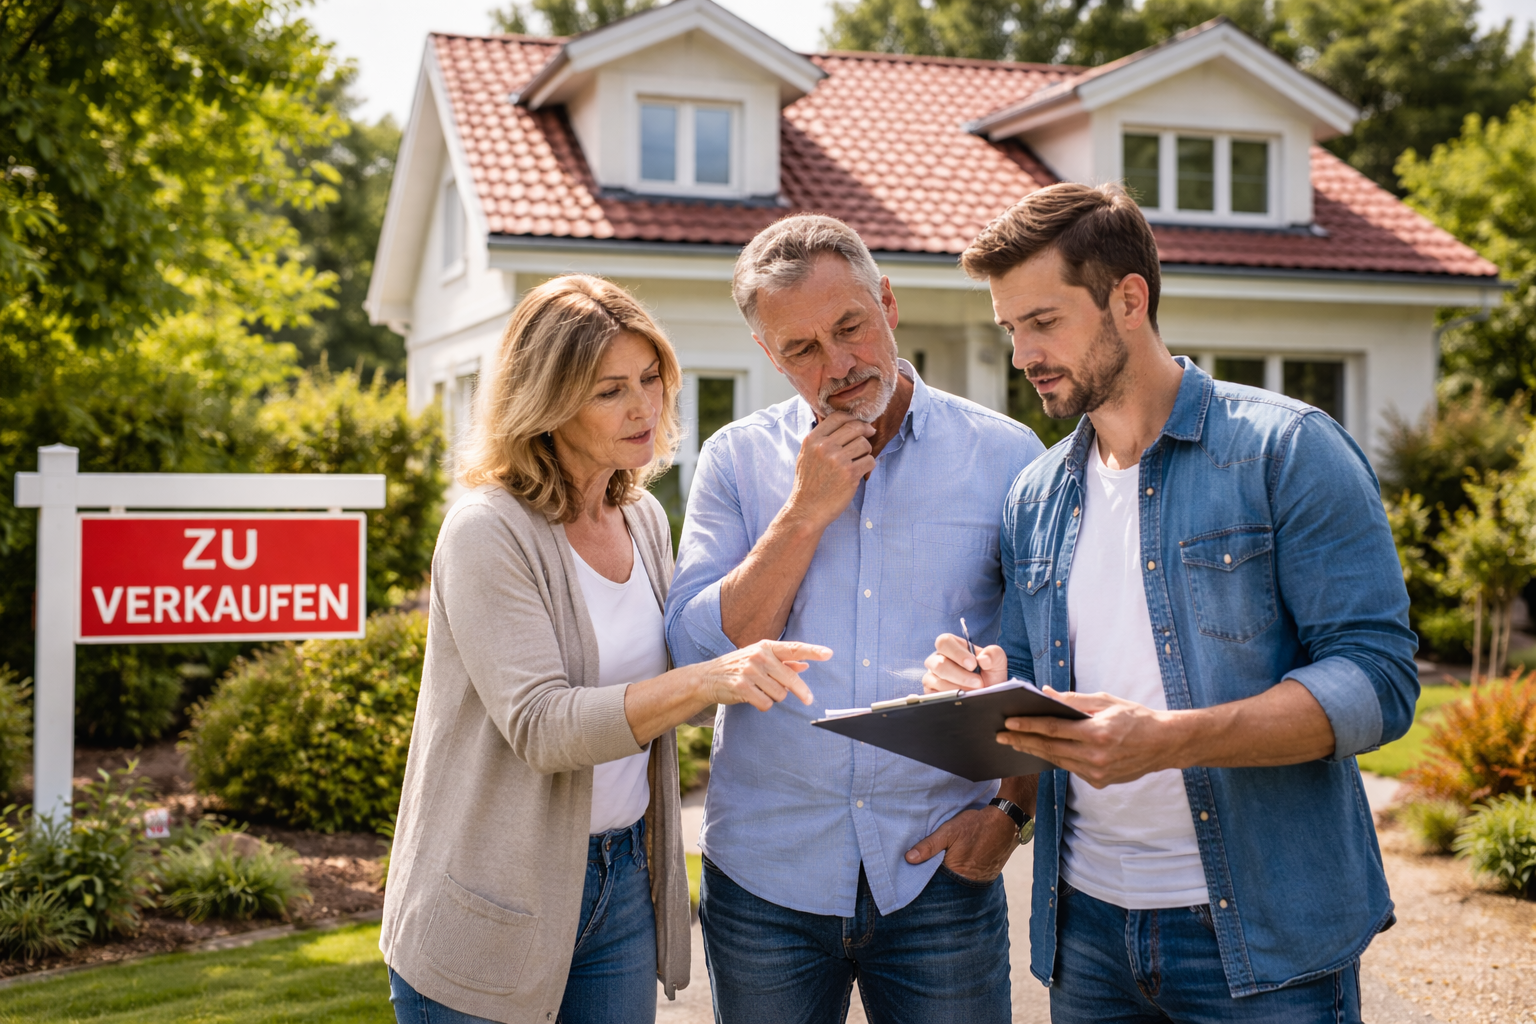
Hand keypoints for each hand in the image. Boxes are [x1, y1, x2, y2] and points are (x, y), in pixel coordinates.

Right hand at [694, 640, 831, 711]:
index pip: (794, 648)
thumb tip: (805, 665)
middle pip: (790, 678)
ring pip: (779, 694)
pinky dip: (763, 705)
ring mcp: (750, 671)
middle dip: (800, 691)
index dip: (812, 651)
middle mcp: (759, 656)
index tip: (829, 654)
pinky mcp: (742, 687)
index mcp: (766, 646)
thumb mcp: (759, 659)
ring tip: (760, 691)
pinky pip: (765, 703)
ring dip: (773, 697)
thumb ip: (783, 662)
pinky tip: (753, 699)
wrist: (707, 677)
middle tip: (809, 700)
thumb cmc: (738, 668)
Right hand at [785, 412, 875, 528]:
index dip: (852, 418)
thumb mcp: (806, 456)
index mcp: (813, 440)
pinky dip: (869, 465)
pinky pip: (870, 460)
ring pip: (864, 443)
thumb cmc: (808, 485)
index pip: (837, 417)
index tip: (860, 424)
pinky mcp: (850, 474)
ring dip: (866, 451)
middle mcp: (824, 447)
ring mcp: (837, 460)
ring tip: (860, 460)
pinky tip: (862, 471)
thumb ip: (820, 440)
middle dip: (866, 430)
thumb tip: (842, 425)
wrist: (806, 510)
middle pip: (854, 427)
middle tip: (870, 434)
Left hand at [903, 806, 1017, 881]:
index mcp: (956, 873)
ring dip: (952, 875)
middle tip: (928, 868)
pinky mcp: (988, 875)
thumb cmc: (976, 826)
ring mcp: (981, 880)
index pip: (935, 882)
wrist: (1007, 821)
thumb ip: (929, 846)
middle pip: (947, 884)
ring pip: (959, 881)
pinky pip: (971, 878)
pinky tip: (960, 863)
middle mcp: (969, 882)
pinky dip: (964, 872)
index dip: (925, 876)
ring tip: (945, 865)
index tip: (915, 872)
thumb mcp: (949, 831)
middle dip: (938, 878)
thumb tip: (909, 859)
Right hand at [923, 634, 1006, 692]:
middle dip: (961, 675)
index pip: (944, 642)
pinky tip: (963, 698)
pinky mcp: (930, 692)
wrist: (988, 694)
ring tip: (974, 691)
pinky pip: (935, 695)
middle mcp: (937, 659)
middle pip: (939, 664)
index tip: (973, 664)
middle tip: (978, 683)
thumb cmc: (989, 674)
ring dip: (959, 688)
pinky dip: (951, 697)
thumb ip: (994, 654)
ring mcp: (932, 676)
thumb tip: (984, 659)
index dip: (957, 653)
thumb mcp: (997, 662)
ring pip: (938, 681)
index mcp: (951, 646)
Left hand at [997, 688, 1184, 787]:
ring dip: (1035, 751)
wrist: (1164, 744)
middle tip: (1001, 736)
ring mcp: (1098, 773)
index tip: (1008, 723)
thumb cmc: (1136, 717)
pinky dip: (1056, 758)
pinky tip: (1042, 751)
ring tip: (1015, 742)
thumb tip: (1046, 693)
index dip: (1029, 726)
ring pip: (1058, 761)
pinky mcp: (1100, 782)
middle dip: (1022, 741)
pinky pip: (1071, 768)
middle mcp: (1096, 757)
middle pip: (1050, 748)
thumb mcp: (1106, 701)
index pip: (1053, 730)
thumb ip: (1074, 700)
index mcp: (1097, 733)